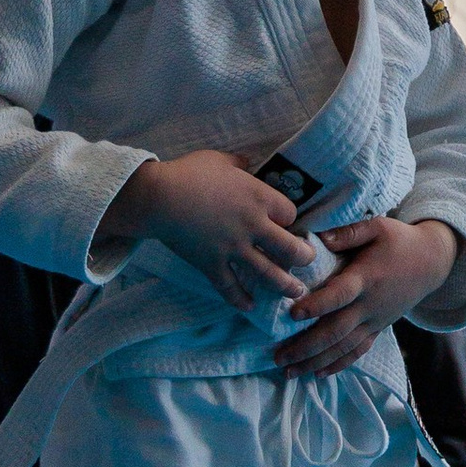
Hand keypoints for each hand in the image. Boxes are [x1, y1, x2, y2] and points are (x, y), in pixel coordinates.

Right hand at [105, 150, 320, 312]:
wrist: (158, 197)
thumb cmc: (188, 173)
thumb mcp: (219, 160)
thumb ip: (238, 163)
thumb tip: (247, 162)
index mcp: (258, 198)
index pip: (290, 213)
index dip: (290, 219)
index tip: (286, 223)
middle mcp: (253, 226)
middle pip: (290, 248)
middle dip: (303, 256)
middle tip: (308, 260)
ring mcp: (233, 248)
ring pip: (268, 273)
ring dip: (285, 285)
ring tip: (296, 292)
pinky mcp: (212, 264)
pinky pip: (230, 287)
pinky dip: (240, 299)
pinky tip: (250, 307)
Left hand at [276, 215, 458, 375]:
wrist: (433, 263)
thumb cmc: (400, 241)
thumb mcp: (378, 228)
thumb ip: (348, 233)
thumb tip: (318, 239)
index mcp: (367, 278)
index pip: (340, 295)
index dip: (317, 305)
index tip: (292, 314)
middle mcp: (369, 305)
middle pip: (336, 331)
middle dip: (306, 347)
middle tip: (278, 356)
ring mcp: (374, 321)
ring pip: (343, 347)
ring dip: (315, 362)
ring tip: (289, 372)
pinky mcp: (378, 329)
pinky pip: (358, 352)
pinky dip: (338, 365)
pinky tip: (317, 374)